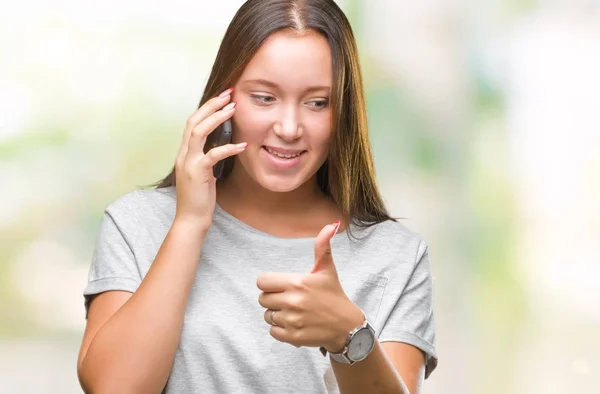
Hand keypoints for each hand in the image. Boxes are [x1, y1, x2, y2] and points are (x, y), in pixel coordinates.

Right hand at [174, 88, 246, 227]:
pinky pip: (213, 155)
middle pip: (193, 120)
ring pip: (198, 132)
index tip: (223, 98)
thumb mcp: (203, 173)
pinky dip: (228, 148)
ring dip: (216, 118)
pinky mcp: (197, 174)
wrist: (191, 220)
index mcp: (184, 153)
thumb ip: (207, 158)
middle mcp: (183, 154)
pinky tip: (243, 145)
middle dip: (211, 105)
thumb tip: (221, 146)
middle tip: (229, 94)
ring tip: (233, 109)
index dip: (207, 108)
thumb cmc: (200, 198)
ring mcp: (188, 163)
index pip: (192, 122)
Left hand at [257, 221, 364, 352]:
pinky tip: (295, 324)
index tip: (281, 286)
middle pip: (262, 299)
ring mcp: (292, 320)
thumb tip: (332, 224)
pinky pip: (273, 331)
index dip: (269, 283)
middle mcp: (293, 301)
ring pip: (267, 315)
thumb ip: (322, 246)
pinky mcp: (292, 337)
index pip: (262, 281)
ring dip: (277, 314)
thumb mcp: (327, 270)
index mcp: (297, 283)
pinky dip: (281, 330)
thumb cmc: (334, 296)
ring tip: (294, 312)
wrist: (347, 327)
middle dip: (273, 298)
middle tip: (289, 299)